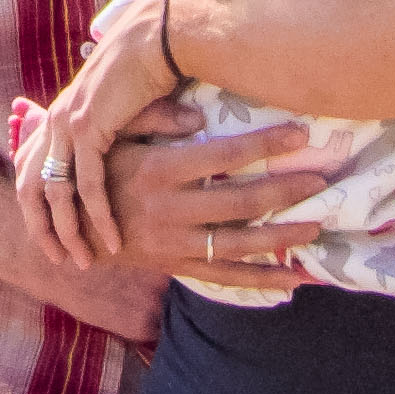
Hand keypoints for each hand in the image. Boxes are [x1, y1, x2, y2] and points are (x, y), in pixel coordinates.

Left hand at [11, 0, 189, 269]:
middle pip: (30, 187)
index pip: (31, 171)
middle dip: (42, 229)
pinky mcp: (87, 129)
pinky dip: (98, 216)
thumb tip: (120, 164)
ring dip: (69, 231)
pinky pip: (87, 185)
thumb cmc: (146, 73)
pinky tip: (111, 240)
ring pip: (55, 193)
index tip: (52, 240)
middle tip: (59, 260)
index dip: (37, 209)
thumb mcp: (122, 112)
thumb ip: (114, 136)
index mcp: (57, 118)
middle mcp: (54, 122)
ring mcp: (66, 125)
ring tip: (83, 260)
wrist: (156, 40)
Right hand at [98, 116, 326, 305]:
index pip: (221, 156)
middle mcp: (169, 210)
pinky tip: (295, 278)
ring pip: (238, 244)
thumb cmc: (98, 168)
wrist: (72, 224)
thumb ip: (154, 116)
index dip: (263, 144)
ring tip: (317, 226)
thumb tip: (201, 113)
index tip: (300, 134)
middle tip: (323, 181)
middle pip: (239, 203)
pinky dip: (263, 280)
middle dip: (285, 191)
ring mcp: (175, 244)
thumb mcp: (115, 134)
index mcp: (157, 170)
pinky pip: (226, 278)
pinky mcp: (178, 266)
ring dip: (282, 237)